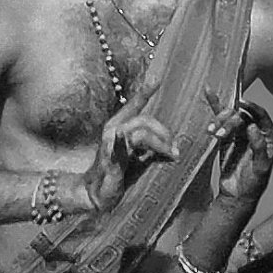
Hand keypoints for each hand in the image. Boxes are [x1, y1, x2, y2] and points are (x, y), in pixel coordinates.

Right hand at [83, 85, 178, 212]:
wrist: (97, 194)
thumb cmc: (118, 174)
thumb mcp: (141, 161)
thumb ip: (155, 152)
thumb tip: (174, 151)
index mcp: (120, 127)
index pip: (134, 105)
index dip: (144, 92)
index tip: (156, 79)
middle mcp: (113, 130)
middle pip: (144, 120)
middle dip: (164, 133)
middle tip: (174, 150)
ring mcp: (111, 144)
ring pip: (141, 133)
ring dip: (160, 144)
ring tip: (171, 155)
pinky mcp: (110, 159)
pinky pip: (119, 147)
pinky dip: (122, 141)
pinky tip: (121, 137)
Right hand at [205, 92, 272, 205]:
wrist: (237, 196)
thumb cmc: (253, 184)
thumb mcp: (260, 168)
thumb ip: (259, 147)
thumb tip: (253, 126)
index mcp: (268, 137)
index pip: (261, 116)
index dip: (252, 108)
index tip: (241, 104)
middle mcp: (255, 132)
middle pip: (243, 116)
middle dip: (231, 119)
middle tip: (220, 129)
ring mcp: (240, 134)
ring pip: (230, 118)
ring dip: (220, 121)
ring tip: (212, 131)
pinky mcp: (227, 138)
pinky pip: (221, 121)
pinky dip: (216, 108)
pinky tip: (210, 93)